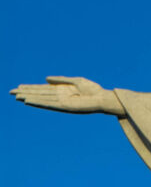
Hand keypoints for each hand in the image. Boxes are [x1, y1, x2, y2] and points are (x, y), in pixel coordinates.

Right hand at [10, 76, 125, 115]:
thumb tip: (46, 79)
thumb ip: (61, 80)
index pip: (43, 89)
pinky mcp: (65, 107)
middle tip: (11, 92)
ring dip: (29, 98)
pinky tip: (29, 101)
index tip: (19, 87)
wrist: (103, 97)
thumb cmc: (93, 90)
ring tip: (16, 96)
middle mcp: (60, 97)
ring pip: (42, 99)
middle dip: (26, 92)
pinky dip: (38, 102)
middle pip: (40, 94)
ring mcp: (61, 102)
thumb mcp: (76, 81)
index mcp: (62, 90)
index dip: (31, 88)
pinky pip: (49, 104)